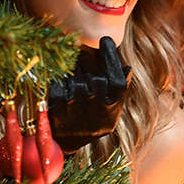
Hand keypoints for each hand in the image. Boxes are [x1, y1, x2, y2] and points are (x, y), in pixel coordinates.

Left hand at [48, 36, 131, 153]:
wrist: (65, 144)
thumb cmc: (92, 119)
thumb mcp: (110, 109)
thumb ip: (119, 89)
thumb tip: (127, 67)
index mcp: (111, 113)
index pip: (117, 82)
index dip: (111, 58)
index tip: (105, 39)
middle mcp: (95, 117)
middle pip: (96, 80)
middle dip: (89, 63)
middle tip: (83, 51)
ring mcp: (75, 116)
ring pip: (77, 83)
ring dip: (74, 71)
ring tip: (72, 68)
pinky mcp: (56, 114)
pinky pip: (59, 88)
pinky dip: (59, 81)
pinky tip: (61, 80)